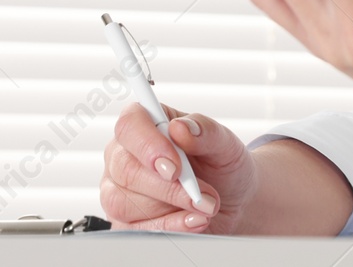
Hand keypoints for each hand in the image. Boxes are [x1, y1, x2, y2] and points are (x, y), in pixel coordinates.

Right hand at [100, 103, 254, 232]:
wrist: (232, 202)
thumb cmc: (221, 165)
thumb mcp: (224, 143)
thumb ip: (205, 131)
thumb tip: (180, 127)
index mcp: (146, 123)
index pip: (129, 124)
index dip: (148, 145)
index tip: (175, 166)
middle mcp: (125, 154)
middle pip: (124, 169)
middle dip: (167, 187)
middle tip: (200, 194)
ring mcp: (120, 189)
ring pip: (124, 202)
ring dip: (170, 207)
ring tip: (205, 206)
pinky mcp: (124, 222)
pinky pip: (134, 229)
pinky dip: (168, 227)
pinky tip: (193, 221)